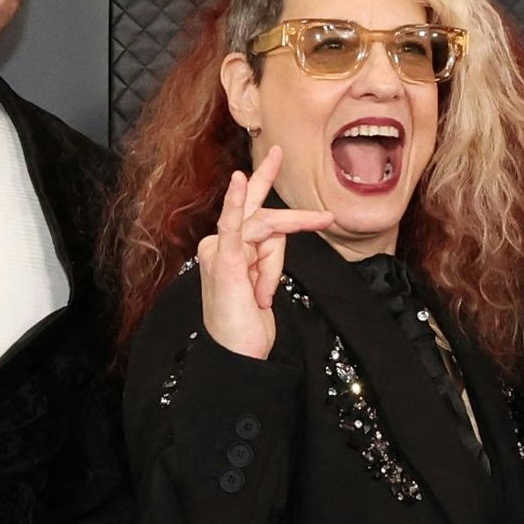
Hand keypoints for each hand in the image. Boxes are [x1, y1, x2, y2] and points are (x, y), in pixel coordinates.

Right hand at [197, 146, 335, 359]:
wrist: (236, 354)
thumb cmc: (246, 325)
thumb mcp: (263, 284)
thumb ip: (267, 257)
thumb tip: (277, 239)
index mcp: (227, 249)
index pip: (260, 222)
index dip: (273, 198)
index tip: (284, 169)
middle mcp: (218, 244)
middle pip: (263, 217)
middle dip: (285, 205)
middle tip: (305, 188)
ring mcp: (219, 250)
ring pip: (267, 233)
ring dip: (271, 269)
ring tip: (259, 295)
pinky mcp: (225, 259)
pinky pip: (234, 225)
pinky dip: (236, 203)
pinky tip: (240, 181)